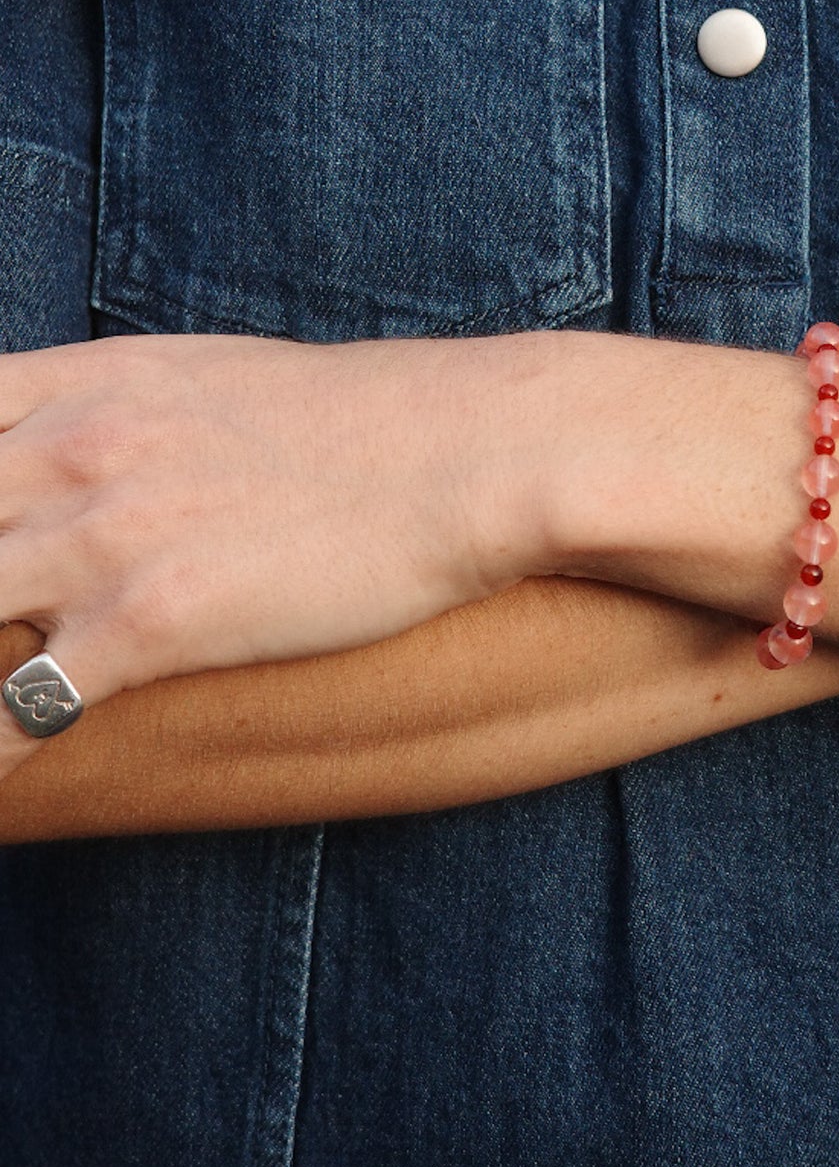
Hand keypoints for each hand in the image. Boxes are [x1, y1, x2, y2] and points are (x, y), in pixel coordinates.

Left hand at [0, 329, 552, 775]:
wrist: (464, 454)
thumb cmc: (357, 422)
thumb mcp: (208, 381)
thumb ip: (112, 413)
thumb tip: (71, 454)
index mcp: (81, 386)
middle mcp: (71, 451)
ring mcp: (105, 537)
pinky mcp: (154, 621)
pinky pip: (17, 707)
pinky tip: (5, 785)